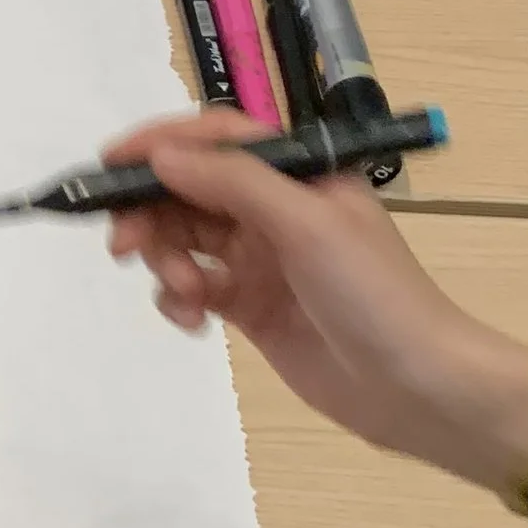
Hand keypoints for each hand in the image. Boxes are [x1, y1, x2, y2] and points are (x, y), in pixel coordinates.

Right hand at [104, 108, 527, 488]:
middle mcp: (275, 209)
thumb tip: (160, 156)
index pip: (217, 139)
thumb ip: (232, 183)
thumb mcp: (307, 224)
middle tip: (124, 247)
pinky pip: (195, 289)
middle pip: (189, 190)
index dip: (161, 145)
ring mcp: (261, 261)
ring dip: (166, 261)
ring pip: (184, 241)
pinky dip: (180, 300)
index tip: (109, 166)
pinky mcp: (251, 310)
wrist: (418, 388)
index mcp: (298, 174)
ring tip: (184, 295)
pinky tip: (194, 321)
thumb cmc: (373, 294)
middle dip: (151, 213)